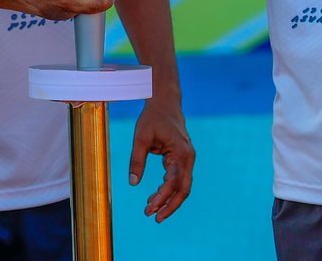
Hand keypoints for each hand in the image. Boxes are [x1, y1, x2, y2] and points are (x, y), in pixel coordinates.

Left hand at [130, 97, 194, 221]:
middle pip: (184, 189)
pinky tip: (155, 197)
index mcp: (181, 153)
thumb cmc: (153, 117)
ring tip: (153, 211)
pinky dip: (168, 189)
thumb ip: (137, 160)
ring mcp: (187, 159)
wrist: (165, 102)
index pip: (173, 182)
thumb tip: (133, 184)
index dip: (161, 197)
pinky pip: (178, 179)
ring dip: (169, 200)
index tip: (148, 209)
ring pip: (182, 186)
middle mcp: (188, 158)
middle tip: (155, 219)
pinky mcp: (181, 159)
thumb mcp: (141, 137)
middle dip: (170, 206)